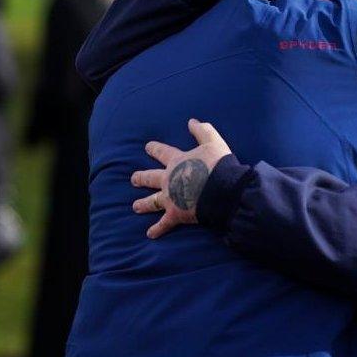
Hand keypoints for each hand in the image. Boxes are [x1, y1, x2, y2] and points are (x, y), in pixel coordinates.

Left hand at [131, 119, 232, 238]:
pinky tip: (150, 235)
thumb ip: (202, 130)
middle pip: (151, 177)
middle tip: (133, 179)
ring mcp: (170, 197)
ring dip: (143, 204)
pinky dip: (157, 229)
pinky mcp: (176, 214)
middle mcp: (169, 179)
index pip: (162, 152)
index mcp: (177, 161)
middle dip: (141, 177)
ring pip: (152, 200)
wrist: (222, 189)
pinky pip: (164, 223)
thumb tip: (191, 121)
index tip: (147, 147)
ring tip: (135, 207)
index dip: (154, 149)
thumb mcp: (213, 142)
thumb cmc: (218, 165)